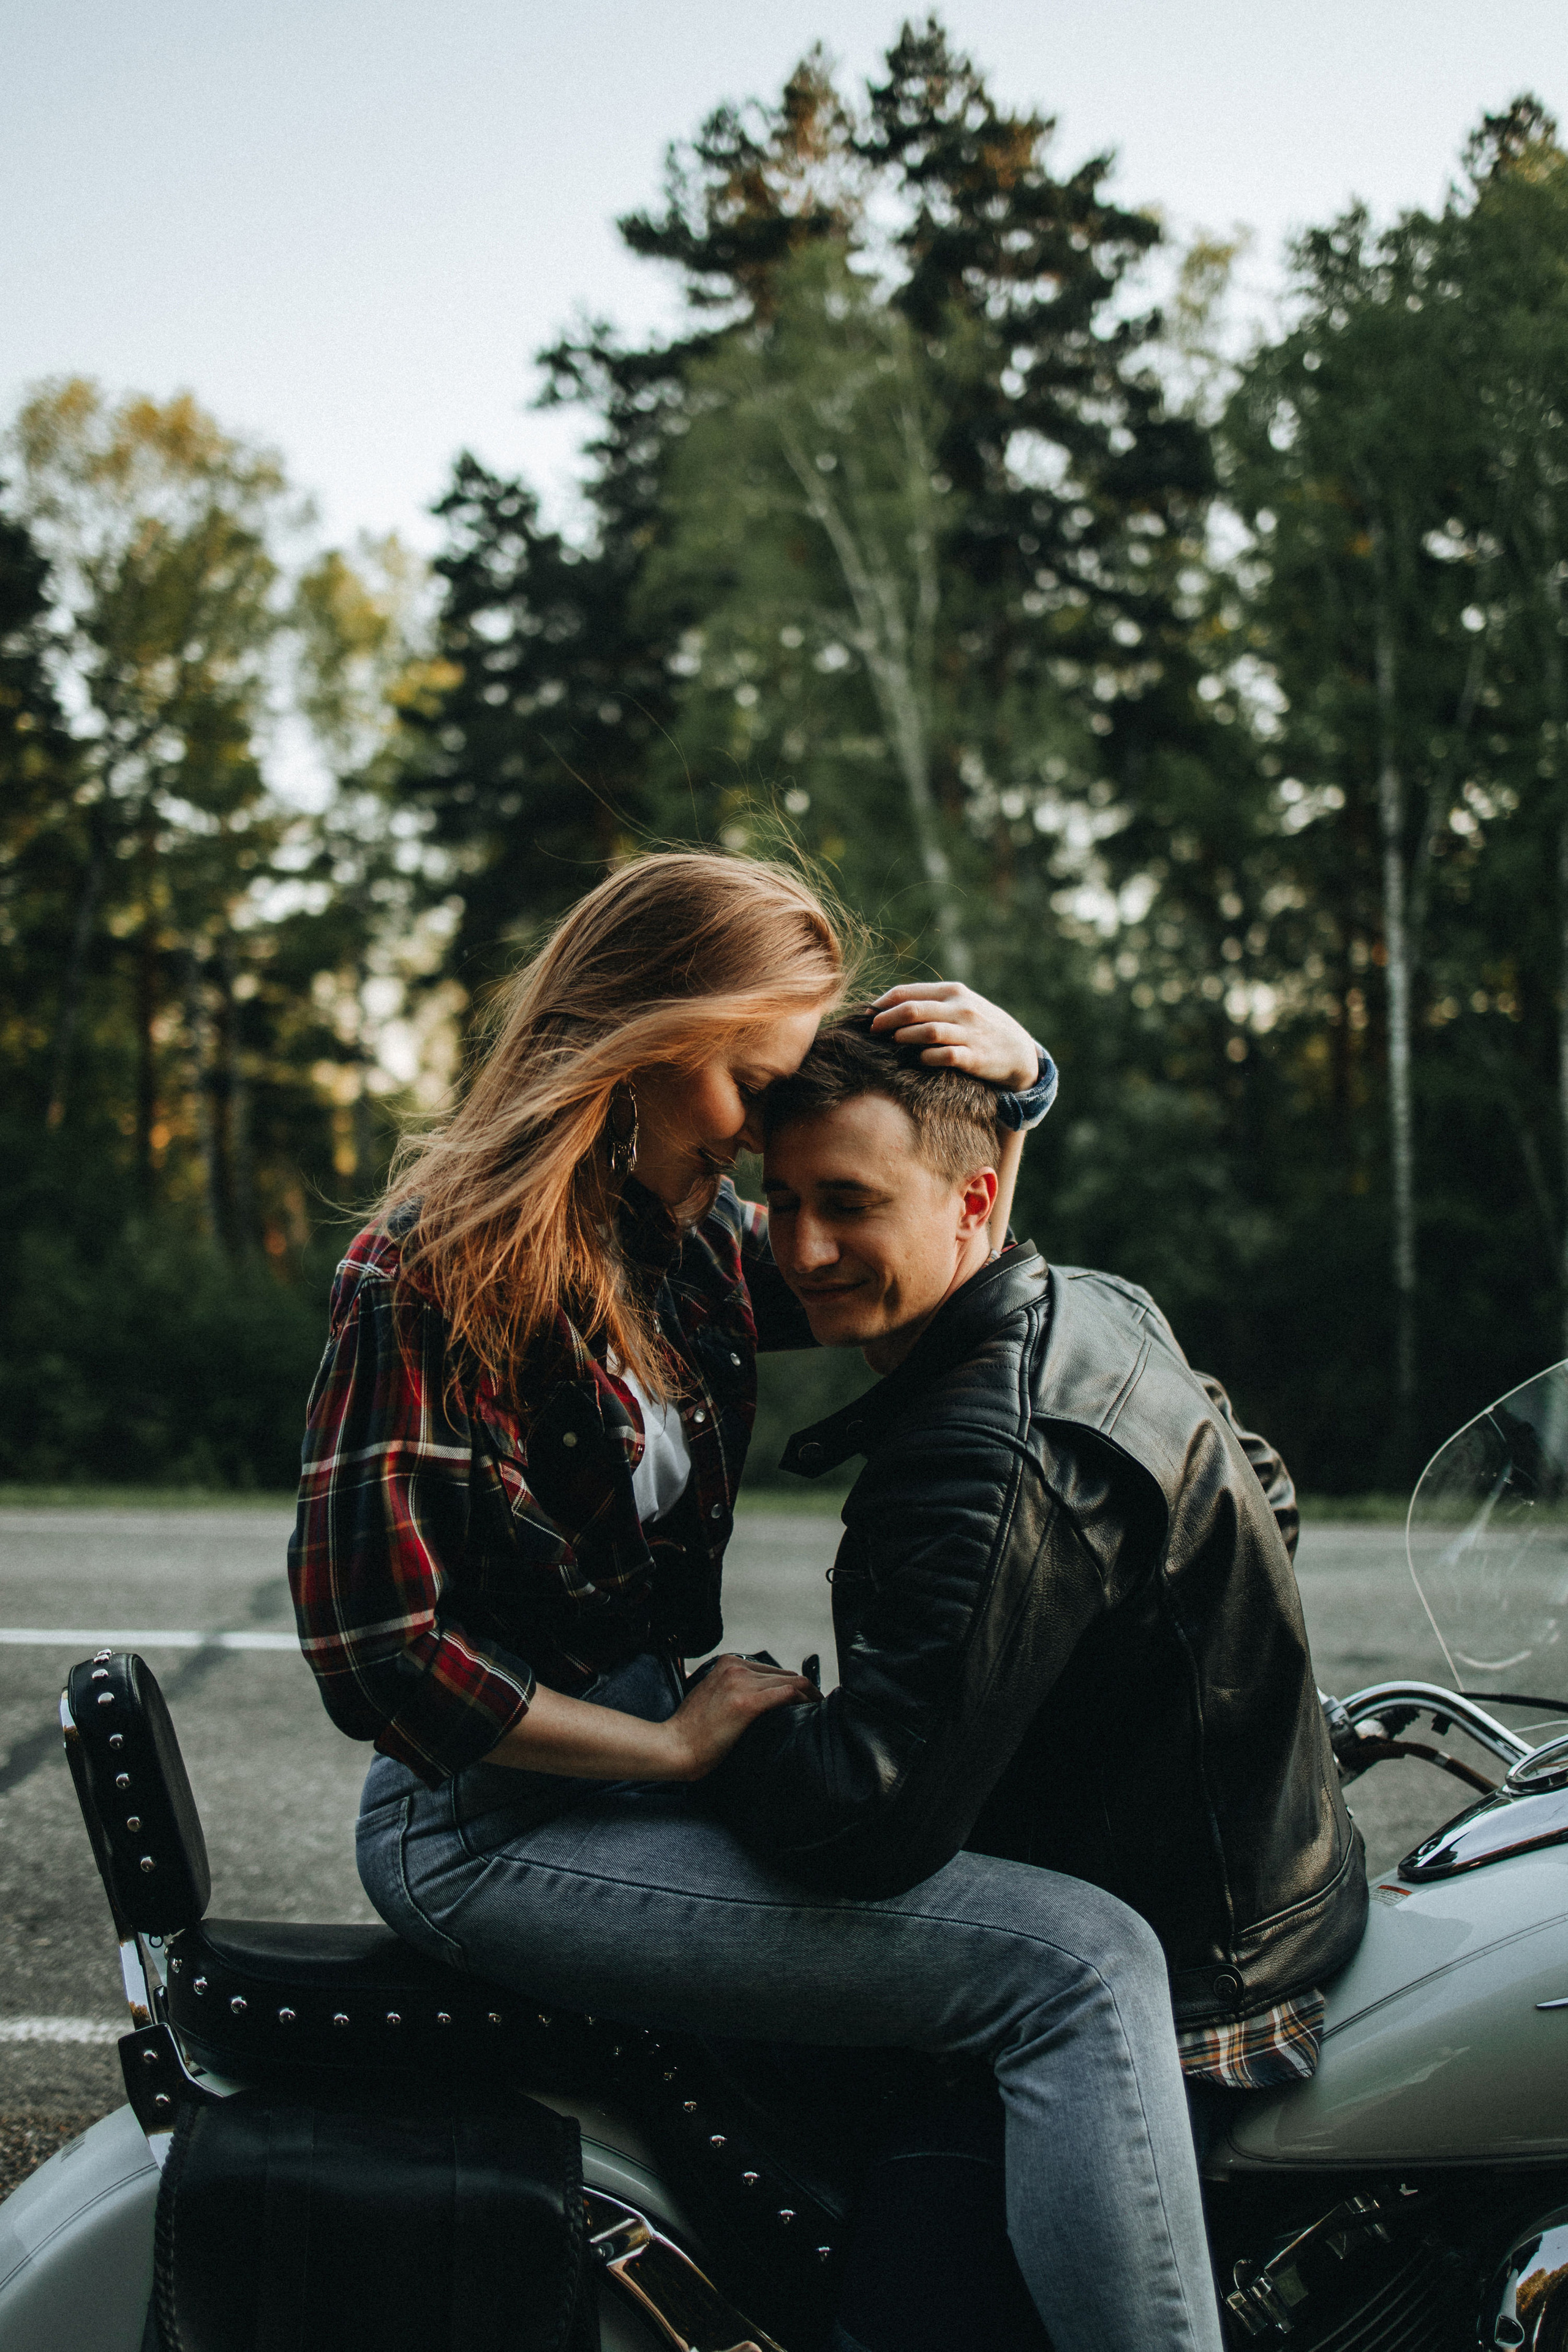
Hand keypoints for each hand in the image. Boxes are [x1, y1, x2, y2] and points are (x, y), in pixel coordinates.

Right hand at [663, 1654, 818, 1780]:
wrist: (675, 1746)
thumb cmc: (691, 1730)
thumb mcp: (710, 1697)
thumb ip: (731, 1690)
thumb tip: (756, 1699)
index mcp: (726, 1663)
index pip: (772, 1669)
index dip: (792, 1684)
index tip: (804, 1699)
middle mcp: (735, 1667)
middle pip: (785, 1674)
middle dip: (804, 1689)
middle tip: (817, 1706)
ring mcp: (741, 1682)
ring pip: (791, 1681)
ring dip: (810, 1695)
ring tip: (819, 1710)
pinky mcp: (747, 1702)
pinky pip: (787, 1693)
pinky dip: (804, 1700)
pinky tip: (811, 1711)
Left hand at [870, 982, 1037, 1090]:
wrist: (1020, 1052)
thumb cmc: (980, 1028)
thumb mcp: (960, 1006)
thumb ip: (930, 1003)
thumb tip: (886, 1007)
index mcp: (952, 992)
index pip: (907, 992)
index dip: (882, 1003)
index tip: (867, 1015)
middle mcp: (960, 1009)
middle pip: (912, 1010)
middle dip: (885, 1020)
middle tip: (871, 1030)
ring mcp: (969, 1033)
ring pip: (927, 1031)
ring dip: (904, 1038)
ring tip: (892, 1043)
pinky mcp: (975, 1057)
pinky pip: (945, 1056)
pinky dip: (927, 1058)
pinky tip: (918, 1060)